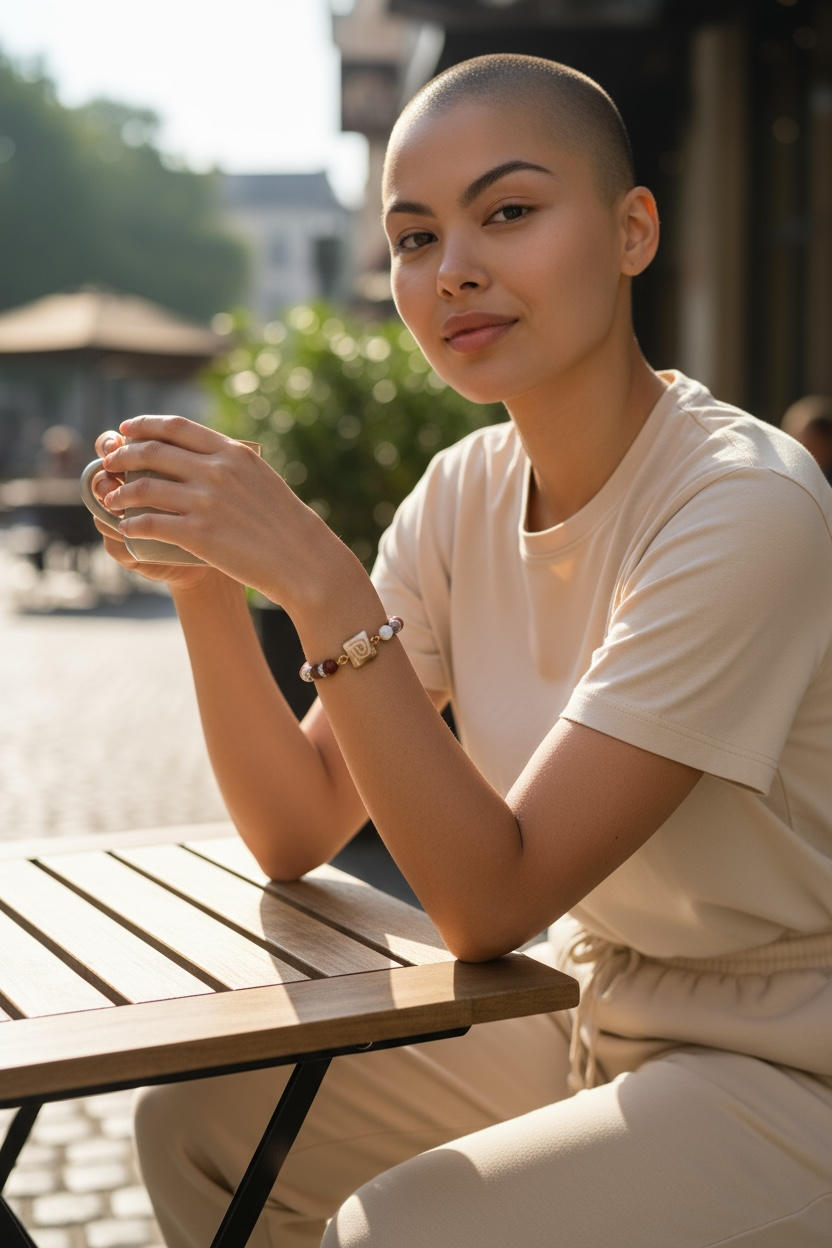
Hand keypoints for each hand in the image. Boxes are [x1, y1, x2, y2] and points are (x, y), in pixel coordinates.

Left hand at [98, 415, 351, 608]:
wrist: (303, 560)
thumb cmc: (284, 523)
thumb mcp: (261, 478)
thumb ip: (231, 464)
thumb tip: (202, 456)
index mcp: (232, 453)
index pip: (177, 427)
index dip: (145, 425)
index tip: (127, 430)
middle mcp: (216, 471)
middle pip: (153, 452)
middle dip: (122, 456)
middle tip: (110, 464)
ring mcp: (205, 502)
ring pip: (144, 487)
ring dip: (120, 492)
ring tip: (112, 499)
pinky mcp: (198, 534)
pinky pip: (150, 523)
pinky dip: (131, 523)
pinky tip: (126, 528)